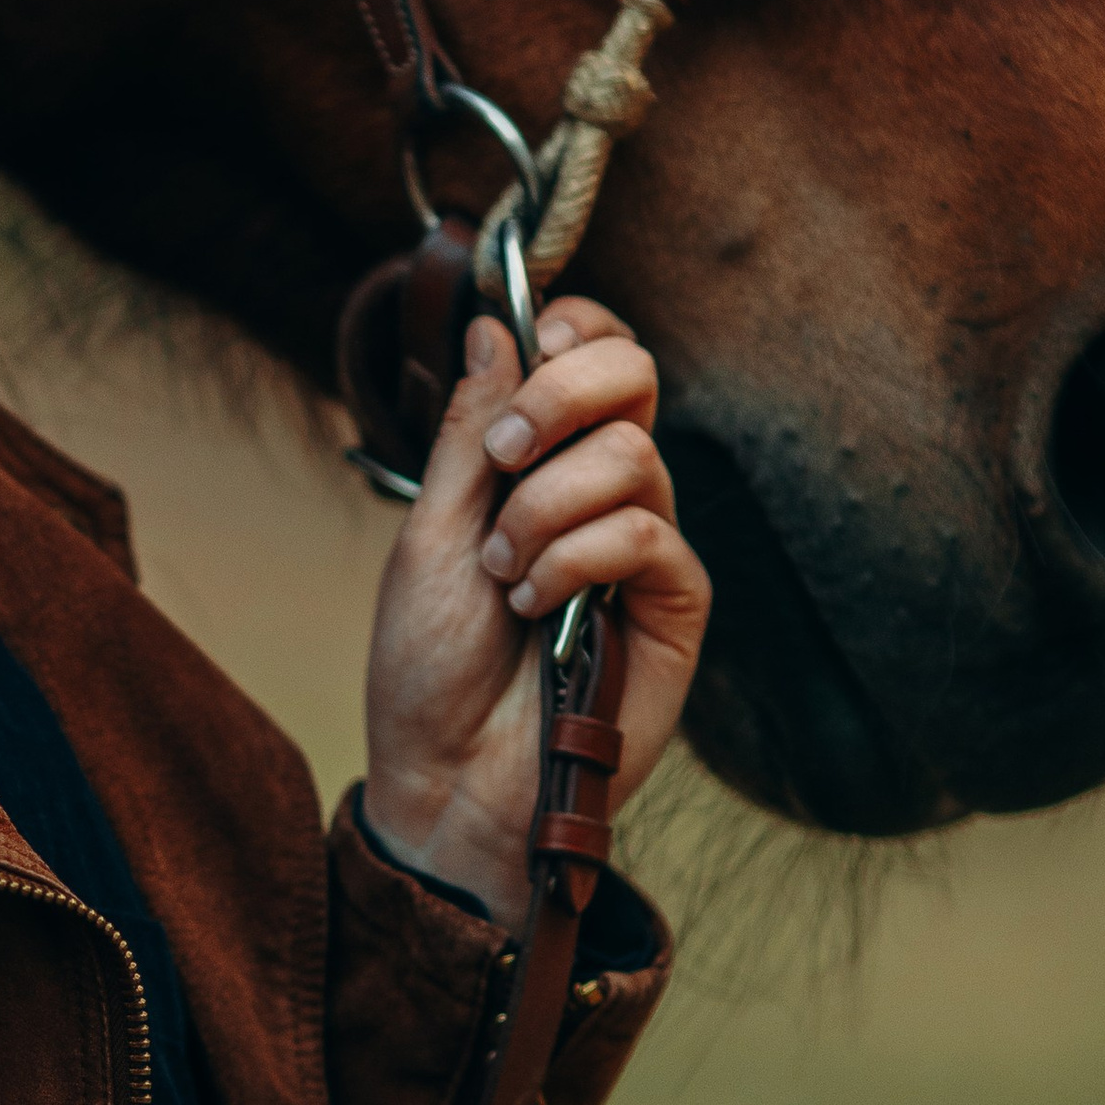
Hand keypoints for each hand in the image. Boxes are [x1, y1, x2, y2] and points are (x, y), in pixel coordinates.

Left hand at [360, 296, 709, 928]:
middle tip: (503, 459)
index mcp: (544, 464)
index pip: (594, 354)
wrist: (447, 779)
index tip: (532, 341)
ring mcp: (644, 548)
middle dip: (561, 397)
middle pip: (635, 376)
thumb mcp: (430, 534)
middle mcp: (603, 493)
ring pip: (633, 457)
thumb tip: (494, 324)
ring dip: (544, 511)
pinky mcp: (676, 606)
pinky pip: (648, 536)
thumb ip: (468, 432)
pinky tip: (535, 608)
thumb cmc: (428, 669)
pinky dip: (575, 560)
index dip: (575, 328)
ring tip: (501, 575)